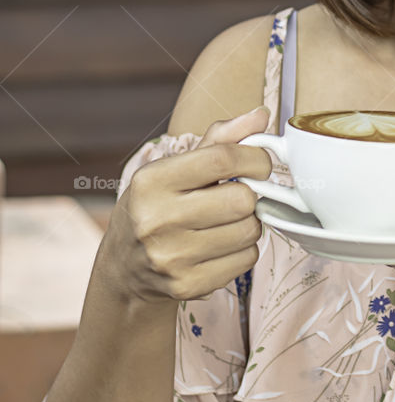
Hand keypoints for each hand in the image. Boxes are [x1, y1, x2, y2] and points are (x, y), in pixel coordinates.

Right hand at [104, 105, 273, 305]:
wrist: (125, 267)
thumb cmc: (158, 206)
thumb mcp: (175, 168)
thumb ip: (220, 139)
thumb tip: (261, 115)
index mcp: (152, 181)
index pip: (222, 158)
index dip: (255, 158)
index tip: (260, 164)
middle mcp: (156, 219)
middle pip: (242, 200)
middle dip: (251, 195)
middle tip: (241, 195)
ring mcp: (170, 257)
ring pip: (249, 231)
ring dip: (249, 223)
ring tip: (227, 221)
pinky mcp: (186, 285)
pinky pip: (246, 260)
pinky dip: (244, 250)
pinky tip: (222, 245)